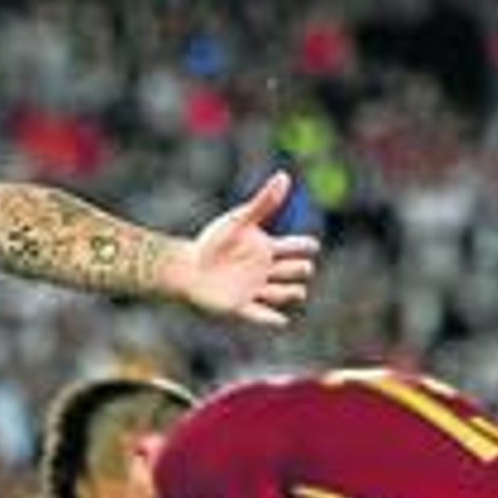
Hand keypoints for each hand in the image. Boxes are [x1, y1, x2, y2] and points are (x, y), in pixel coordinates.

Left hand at [163, 170, 320, 326]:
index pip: (295, 247)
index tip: (313, 246)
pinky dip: (271, 319)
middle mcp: (263, 269)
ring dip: (292, 293)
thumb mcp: (239, 222)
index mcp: (265, 248)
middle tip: (302, 267)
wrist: (185, 267)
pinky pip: (260, 315)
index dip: (306, 246)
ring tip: (297, 291)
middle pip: (293, 271)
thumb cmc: (211, 242)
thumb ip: (263, 203)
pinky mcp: (240, 306)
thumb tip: (284, 176)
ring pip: (282, 293)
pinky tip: (282, 321)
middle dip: (301, 270)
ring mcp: (253, 288)